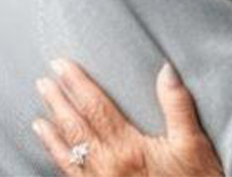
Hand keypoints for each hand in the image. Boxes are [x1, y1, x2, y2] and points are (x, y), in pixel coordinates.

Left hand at [33, 59, 222, 176]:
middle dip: (58, 103)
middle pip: (76, 129)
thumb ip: (177, 104)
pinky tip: (55, 152)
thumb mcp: (193, 141)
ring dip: (52, 134)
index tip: (63, 66)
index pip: (96, 108)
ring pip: (69, 155)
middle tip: (43, 82)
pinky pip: (72, 176)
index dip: (78, 85)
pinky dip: (59, 161)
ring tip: (38, 117)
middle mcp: (108, 167)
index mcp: (128, 148)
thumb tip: (166, 69)